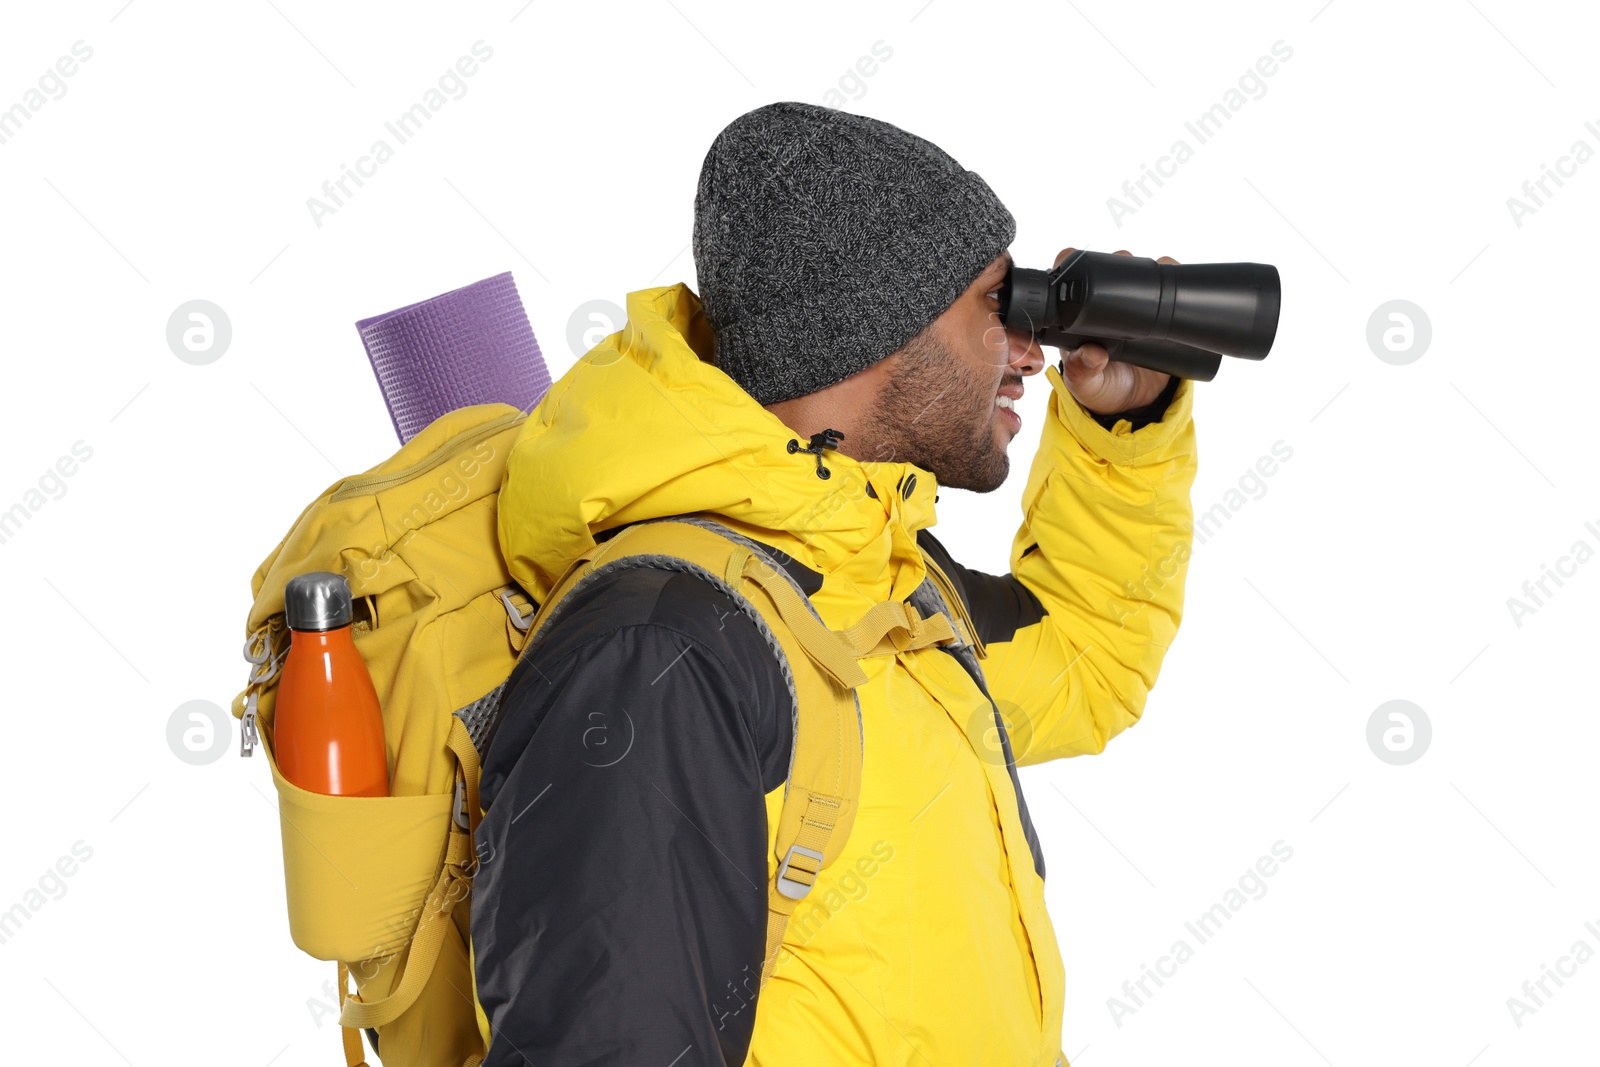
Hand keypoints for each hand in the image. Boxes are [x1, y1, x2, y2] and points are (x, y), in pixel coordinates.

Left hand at [1054, 247, 1176, 414]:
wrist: (1138, 401)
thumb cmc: (1103, 388)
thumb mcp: (1088, 385)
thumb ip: (1083, 372)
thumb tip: (1092, 354)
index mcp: (1076, 314)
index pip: (1069, 276)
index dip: (1071, 264)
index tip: (1078, 265)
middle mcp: (1102, 301)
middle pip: (1107, 265)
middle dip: (1116, 262)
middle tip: (1125, 280)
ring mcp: (1131, 302)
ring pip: (1137, 269)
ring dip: (1145, 267)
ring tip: (1153, 287)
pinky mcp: (1159, 307)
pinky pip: (1167, 283)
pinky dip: (1172, 276)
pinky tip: (1175, 284)